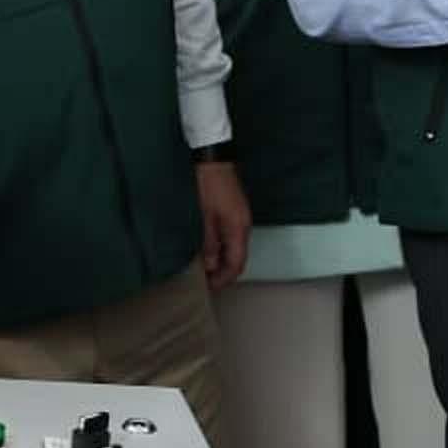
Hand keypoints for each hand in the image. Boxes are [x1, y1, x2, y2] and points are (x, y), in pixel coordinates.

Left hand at [194, 159, 250, 290]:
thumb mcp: (204, 217)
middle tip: (204, 282)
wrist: (213, 160)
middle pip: (238, 258)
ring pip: (235, 249)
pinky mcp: (235, 214)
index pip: (237, 264)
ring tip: (204, 269)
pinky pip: (232, 238)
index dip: (224, 279)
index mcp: (238, 229)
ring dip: (222, 261)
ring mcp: (241, 219)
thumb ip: (209, 244)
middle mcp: (244, 226)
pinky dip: (222, 249)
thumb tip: (210, 266)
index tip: (209, 288)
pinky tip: (208, 251)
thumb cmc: (208, 186)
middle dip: (223, 273)